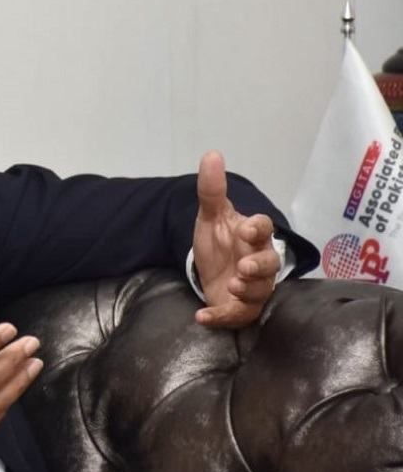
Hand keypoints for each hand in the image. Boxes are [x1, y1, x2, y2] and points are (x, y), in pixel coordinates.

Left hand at [192, 151, 281, 328]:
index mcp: (253, 236)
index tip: (246, 229)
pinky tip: (202, 316)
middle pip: (269, 264)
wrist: (213, 269)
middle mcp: (259, 262)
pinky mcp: (240, 308)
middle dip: (258, 266)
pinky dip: (220, 317)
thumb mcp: (211, 215)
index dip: (258, 229)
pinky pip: (236, 316)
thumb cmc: (220, 240)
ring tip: (231, 286)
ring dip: (247, 290)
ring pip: (259, 292)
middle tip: (243, 266)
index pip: (264, 229)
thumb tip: (212, 153)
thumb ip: (211, 189)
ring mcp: (252, 287)